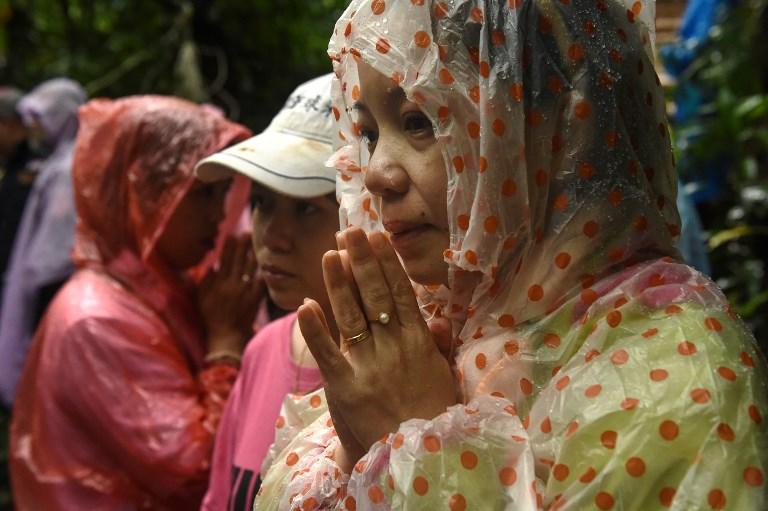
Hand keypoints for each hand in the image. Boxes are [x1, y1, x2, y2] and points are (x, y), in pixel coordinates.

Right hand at [198, 235, 262, 353]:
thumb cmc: (212, 316)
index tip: (232, 235)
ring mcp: (244, 292)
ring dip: (254, 254)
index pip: (223, 260)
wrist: (226, 336)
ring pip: (250, 269)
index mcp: (217, 284)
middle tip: (248, 232)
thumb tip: (211, 264)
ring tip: (257, 243)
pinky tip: (269, 263)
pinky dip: (265, 273)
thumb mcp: (202, 298)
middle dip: (243, 246)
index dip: (228, 247)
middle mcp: (230, 285)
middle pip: (238, 261)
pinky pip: (261, 283)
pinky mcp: (255, 300)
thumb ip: (205, 281)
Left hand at [298, 227, 456, 462]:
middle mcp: (393, 347)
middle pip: (375, 295)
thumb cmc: (433, 416)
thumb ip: (437, 346)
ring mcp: (368, 365)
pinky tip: (305, 304)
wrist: (417, 456)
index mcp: (418, 342)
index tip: (377, 237)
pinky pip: (327, 353)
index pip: (401, 293)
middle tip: (348, 231)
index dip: (387, 263)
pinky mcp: (344, 387)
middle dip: (360, 261)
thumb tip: (438, 320)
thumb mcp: (443, 377)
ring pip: (352, 314)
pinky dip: (315, 329)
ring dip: (338, 282)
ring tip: (329, 253)